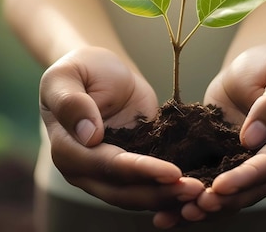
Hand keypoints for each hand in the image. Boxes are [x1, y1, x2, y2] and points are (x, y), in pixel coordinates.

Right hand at [39, 46, 204, 211]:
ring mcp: (109, 173)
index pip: (106, 166)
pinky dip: (171, 189)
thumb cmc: (80, 69)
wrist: (99, 70)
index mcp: (67, 150)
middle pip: (124, 191)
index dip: (140, 172)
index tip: (172, 172)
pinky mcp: (133, 167)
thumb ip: (71, 103)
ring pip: (138, 195)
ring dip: (168, 196)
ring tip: (199, 191)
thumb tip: (89, 135)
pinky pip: (151, 184)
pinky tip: (195, 188)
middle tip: (195, 190)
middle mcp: (86, 170)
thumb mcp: (66, 76)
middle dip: (160, 192)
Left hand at [158, 44, 265, 223]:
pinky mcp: (230, 166)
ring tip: (179, 215)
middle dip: (224, 200)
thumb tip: (253, 139)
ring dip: (208, 208)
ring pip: (234, 196)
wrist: (252, 68)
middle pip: (253, 188)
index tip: (221, 186)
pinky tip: (169, 213)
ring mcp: (254, 167)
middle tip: (194, 208)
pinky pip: (215, 187)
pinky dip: (194, 199)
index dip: (247, 177)